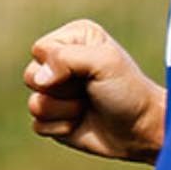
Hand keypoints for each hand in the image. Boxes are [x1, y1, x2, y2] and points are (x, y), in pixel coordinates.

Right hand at [23, 20, 164, 163]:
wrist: (140, 130)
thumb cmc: (127, 92)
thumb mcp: (104, 63)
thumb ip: (66, 58)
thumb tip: (38, 79)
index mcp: (73, 38)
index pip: (40, 49)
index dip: (58, 66)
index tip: (88, 73)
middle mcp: (60, 62)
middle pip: (30, 76)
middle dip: (61, 89)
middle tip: (88, 91)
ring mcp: (55, 92)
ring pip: (35, 104)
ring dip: (64, 111)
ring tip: (87, 107)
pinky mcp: (52, 119)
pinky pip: (38, 125)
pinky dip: (61, 128)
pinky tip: (81, 123)